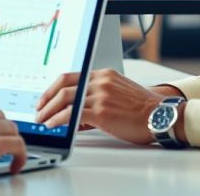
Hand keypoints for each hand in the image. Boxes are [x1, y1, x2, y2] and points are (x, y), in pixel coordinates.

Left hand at [35, 69, 166, 144]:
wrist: (160, 115)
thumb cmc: (142, 109)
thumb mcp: (117, 94)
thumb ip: (97, 98)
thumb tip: (77, 115)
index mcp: (104, 75)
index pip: (70, 76)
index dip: (52, 88)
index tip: (45, 98)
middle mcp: (100, 82)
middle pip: (63, 86)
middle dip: (46, 100)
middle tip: (39, 111)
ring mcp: (101, 95)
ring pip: (65, 99)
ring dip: (49, 111)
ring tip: (43, 121)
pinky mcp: (101, 111)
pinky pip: (72, 114)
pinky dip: (59, 120)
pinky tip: (54, 125)